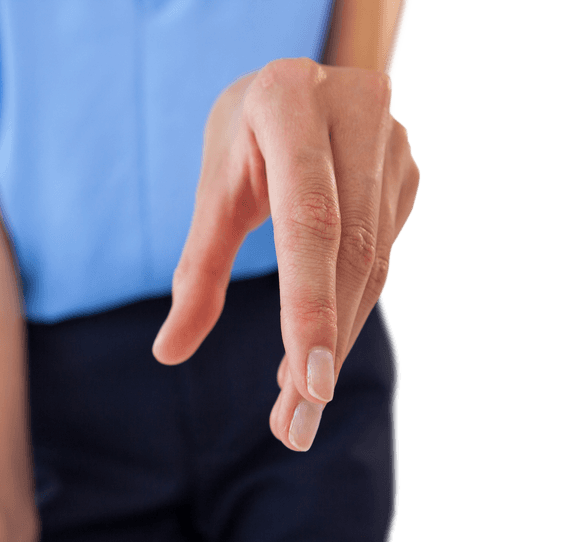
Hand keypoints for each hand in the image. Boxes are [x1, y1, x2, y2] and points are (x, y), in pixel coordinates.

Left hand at [152, 57, 419, 451]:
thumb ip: (196, 270)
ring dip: (338, 341)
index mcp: (289, 104)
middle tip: (295, 425)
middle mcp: (355, 114)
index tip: (307, 386)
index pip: (309, 223)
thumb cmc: (244, 134)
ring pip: (375, 264)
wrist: (300, 81)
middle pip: (350, 255)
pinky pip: (384, 256)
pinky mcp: (408, 172)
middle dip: (323, 348)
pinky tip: (317, 353)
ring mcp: (392, 143)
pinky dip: (348, 311)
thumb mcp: (213, 188)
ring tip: (299, 406)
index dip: (310, 308)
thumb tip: (168, 352)